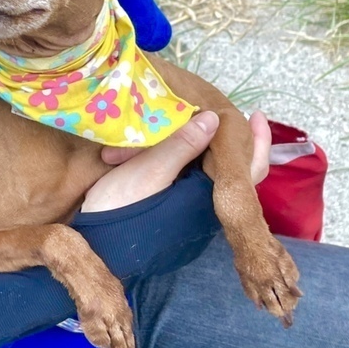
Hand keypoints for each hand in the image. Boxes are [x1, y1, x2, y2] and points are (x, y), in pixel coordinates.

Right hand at [81, 110, 271, 212]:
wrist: (93, 238)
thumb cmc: (120, 206)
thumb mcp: (151, 169)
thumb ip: (182, 145)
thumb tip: (215, 118)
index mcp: (208, 198)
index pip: (247, 169)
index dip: (255, 140)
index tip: (254, 114)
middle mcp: (204, 204)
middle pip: (231, 167)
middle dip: (229, 137)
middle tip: (227, 109)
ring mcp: (188, 204)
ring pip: (209, 168)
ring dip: (206, 142)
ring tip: (201, 115)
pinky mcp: (171, 201)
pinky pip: (190, 172)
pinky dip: (188, 150)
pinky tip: (178, 135)